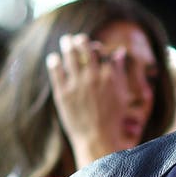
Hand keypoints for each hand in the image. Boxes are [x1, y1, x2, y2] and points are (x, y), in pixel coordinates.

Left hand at [46, 33, 130, 167]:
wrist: (97, 138)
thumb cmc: (113, 118)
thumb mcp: (122, 94)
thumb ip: (119, 72)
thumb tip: (118, 52)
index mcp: (109, 77)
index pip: (101, 52)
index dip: (97, 47)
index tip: (93, 47)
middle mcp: (93, 77)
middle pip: (85, 50)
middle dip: (80, 41)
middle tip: (75, 38)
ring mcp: (77, 85)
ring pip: (70, 56)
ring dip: (67, 46)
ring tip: (65, 42)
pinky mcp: (63, 93)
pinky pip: (56, 71)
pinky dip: (55, 62)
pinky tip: (54, 58)